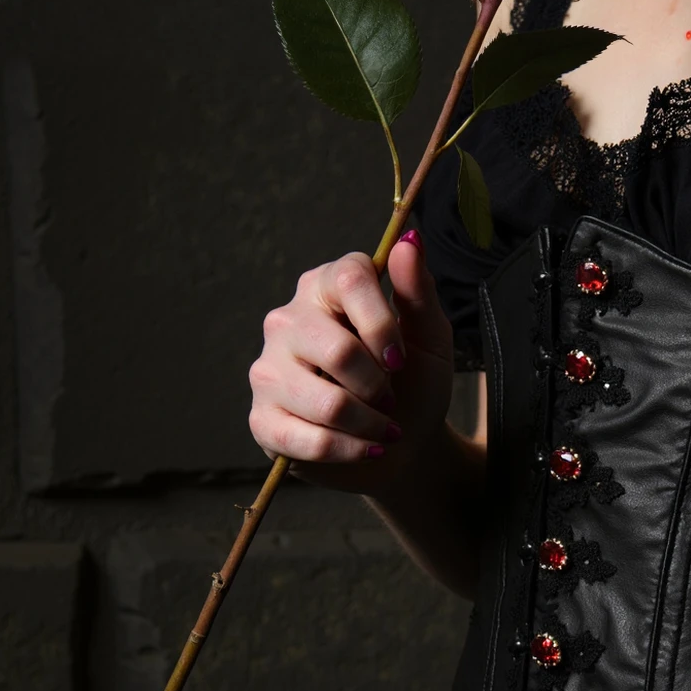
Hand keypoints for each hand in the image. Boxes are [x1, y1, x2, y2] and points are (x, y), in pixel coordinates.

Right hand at [248, 230, 453, 487]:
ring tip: (383, 425)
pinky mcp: (262, 419)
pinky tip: (364, 447)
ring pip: (327, 402)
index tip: (400, 358)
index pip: (349, 279)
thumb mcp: (429, 335)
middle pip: (338, 350)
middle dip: (378, 384)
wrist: (402, 444)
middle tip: (390, 396)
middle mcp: (287, 320)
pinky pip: (309, 440)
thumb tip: (410, 240)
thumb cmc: (413, 380)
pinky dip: (351, 450)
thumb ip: (418, 290)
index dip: (382, 323)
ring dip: (369, 423)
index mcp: (325, 286)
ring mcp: (268, 370)